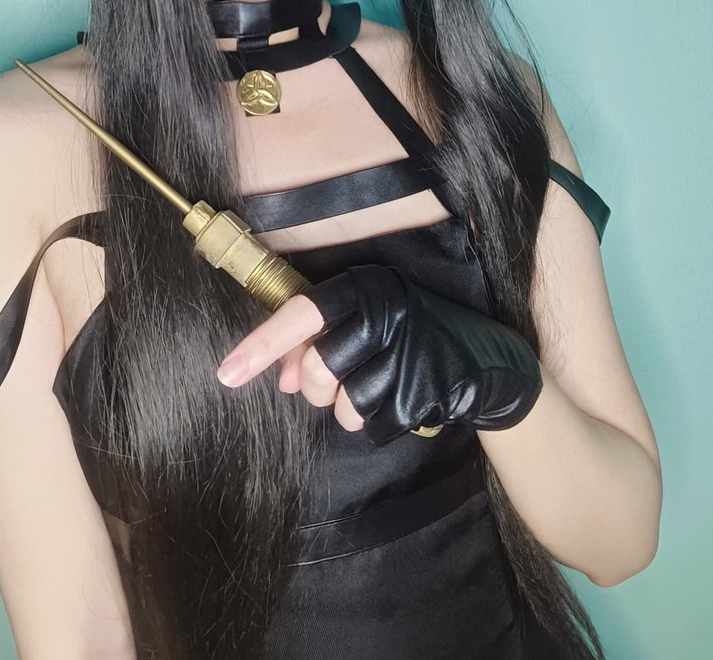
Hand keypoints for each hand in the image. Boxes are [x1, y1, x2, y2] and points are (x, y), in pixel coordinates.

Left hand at [216, 263, 543, 445]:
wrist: (486, 359)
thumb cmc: (407, 335)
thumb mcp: (364, 323)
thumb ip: (317, 343)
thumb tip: (287, 380)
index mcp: (364, 286)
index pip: (301, 314)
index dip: (262, 345)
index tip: (227, 374)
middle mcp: (386, 312)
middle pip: (320, 369)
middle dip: (319, 387)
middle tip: (336, 380)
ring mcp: (408, 352)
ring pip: (345, 404)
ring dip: (352, 407)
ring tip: (379, 383)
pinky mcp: (426, 390)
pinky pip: (374, 425)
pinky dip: (379, 421)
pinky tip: (402, 398)